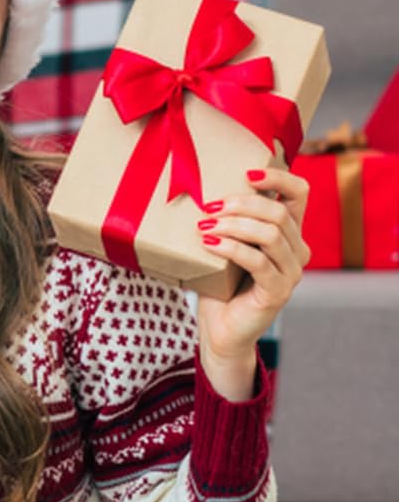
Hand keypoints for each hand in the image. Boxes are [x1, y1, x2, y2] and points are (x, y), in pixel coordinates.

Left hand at [194, 166, 311, 387]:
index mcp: (289, 232)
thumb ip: (226, 220)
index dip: (278, 177)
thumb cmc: (219, 283)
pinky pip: (258, 261)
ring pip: (270, 233)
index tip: (247, 172)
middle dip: (241, 204)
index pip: (299, 193)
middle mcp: (297, 249)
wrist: (221, 329)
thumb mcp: (224, 245)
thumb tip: (201, 191)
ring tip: (204, 227)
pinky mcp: (278, 291)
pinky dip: (231, 248)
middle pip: (279, 211)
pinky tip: (208, 245)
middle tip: (209, 207)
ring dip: (233, 225)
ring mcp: (291, 272)